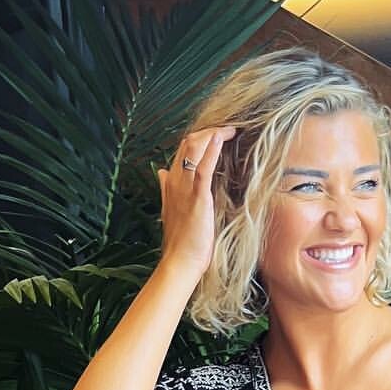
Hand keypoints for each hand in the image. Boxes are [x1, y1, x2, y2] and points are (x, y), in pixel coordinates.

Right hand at [156, 125, 236, 283]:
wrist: (180, 261)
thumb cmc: (180, 241)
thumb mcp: (171, 210)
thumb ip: (166, 189)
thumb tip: (160, 172)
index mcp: (171, 183)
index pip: (182, 150)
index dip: (199, 138)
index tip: (217, 134)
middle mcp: (175, 181)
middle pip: (188, 143)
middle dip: (208, 130)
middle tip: (228, 128)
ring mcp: (185, 188)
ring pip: (193, 149)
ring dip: (212, 134)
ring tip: (230, 129)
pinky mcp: (198, 197)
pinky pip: (203, 168)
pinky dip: (211, 150)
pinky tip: (221, 139)